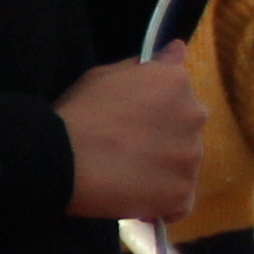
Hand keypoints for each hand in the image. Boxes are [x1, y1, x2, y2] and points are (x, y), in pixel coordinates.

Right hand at [56, 55, 201, 218]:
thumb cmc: (76, 112)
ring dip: (163, 170)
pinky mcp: (182, 193)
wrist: (59, 158)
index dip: (154, 110)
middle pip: (185, 129)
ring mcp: (191, 157)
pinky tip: (138, 200)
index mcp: (176, 82)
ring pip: (184, 165)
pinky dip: (163, 203)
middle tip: (125, 149)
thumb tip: (177, 49)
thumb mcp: (104, 75)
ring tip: (125, 176)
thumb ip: (147, 65)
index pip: (178, 94)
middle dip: (163, 139)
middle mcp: (194, 115)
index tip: (131, 120)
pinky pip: (180, 201)